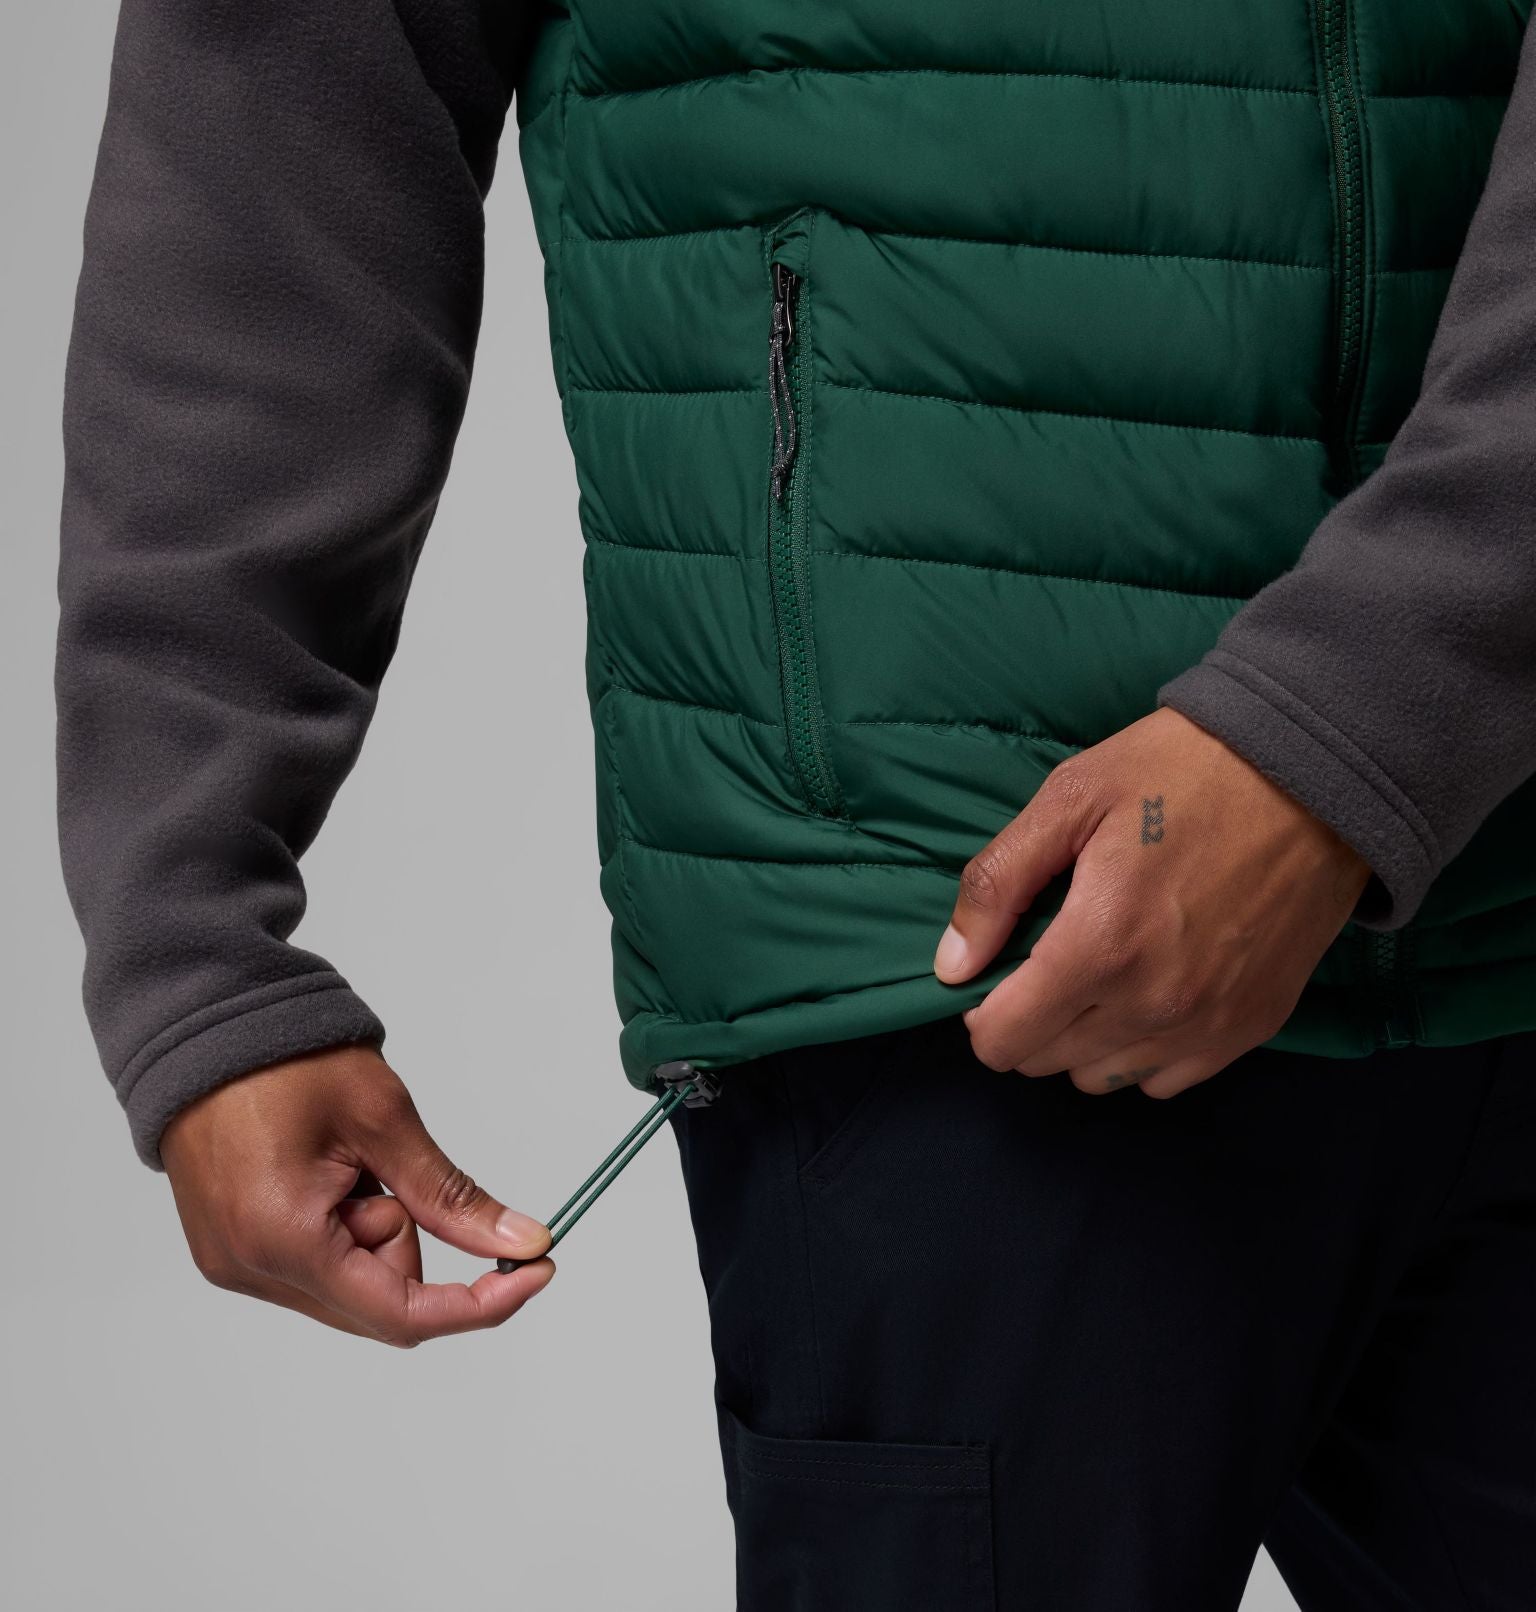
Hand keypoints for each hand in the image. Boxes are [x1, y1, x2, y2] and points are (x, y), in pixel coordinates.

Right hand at [160, 1044, 552, 1344]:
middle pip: (377, 1301)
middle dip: (407, 1239)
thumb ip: (451, 1196)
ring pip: (349, 1286)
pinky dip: (342, 1229)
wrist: (206, 1027)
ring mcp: (235, 1264)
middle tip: (390, 1167)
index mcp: (284, 1239)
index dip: (477, 1303)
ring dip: (373, 1231)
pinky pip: (315, 1267)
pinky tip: (324, 1174)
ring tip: (344, 1161)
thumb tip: (520, 1243)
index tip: (532, 1272)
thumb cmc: (287, 1060)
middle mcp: (251, 1269)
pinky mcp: (231, 1250)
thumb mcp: (385, 1121)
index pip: (400, 1313)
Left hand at [935, 707, 1372, 1096]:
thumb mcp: (1068, 799)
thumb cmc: (1181, 772)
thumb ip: (997, 884)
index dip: (982, 1015)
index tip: (995, 976)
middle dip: (1028, 1021)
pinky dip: (1143, 1052)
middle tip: (1046, 961)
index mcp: (1099, 946)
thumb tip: (951, 967)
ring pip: (1104, 1078)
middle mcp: (1153, 1004)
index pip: (1005, 1039)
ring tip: (1095, 978)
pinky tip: (1146, 996)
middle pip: (1047, 1061)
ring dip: (1081, 1041)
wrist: (1315, 774)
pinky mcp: (1252, 1026)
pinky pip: (1169, 1080)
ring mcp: (1208, 1024)